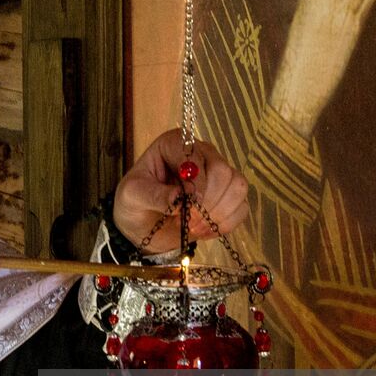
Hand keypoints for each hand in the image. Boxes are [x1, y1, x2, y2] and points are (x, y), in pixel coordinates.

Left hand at [112, 129, 248, 250]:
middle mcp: (201, 154)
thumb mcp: (133, 196)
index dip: (196, 182)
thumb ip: (154, 195)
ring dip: (218, 213)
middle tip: (188, 219)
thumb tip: (180, 198)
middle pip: (223, 171)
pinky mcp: (228, 197)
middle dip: (207, 201)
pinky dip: (225, 224)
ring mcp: (218, 175)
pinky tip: (204, 230)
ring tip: (194, 227)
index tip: (186, 204)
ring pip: (238, 187)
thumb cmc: (135, 201)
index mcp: (175, 144)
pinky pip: (242, 208)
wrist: (143, 224)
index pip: (197, 155)